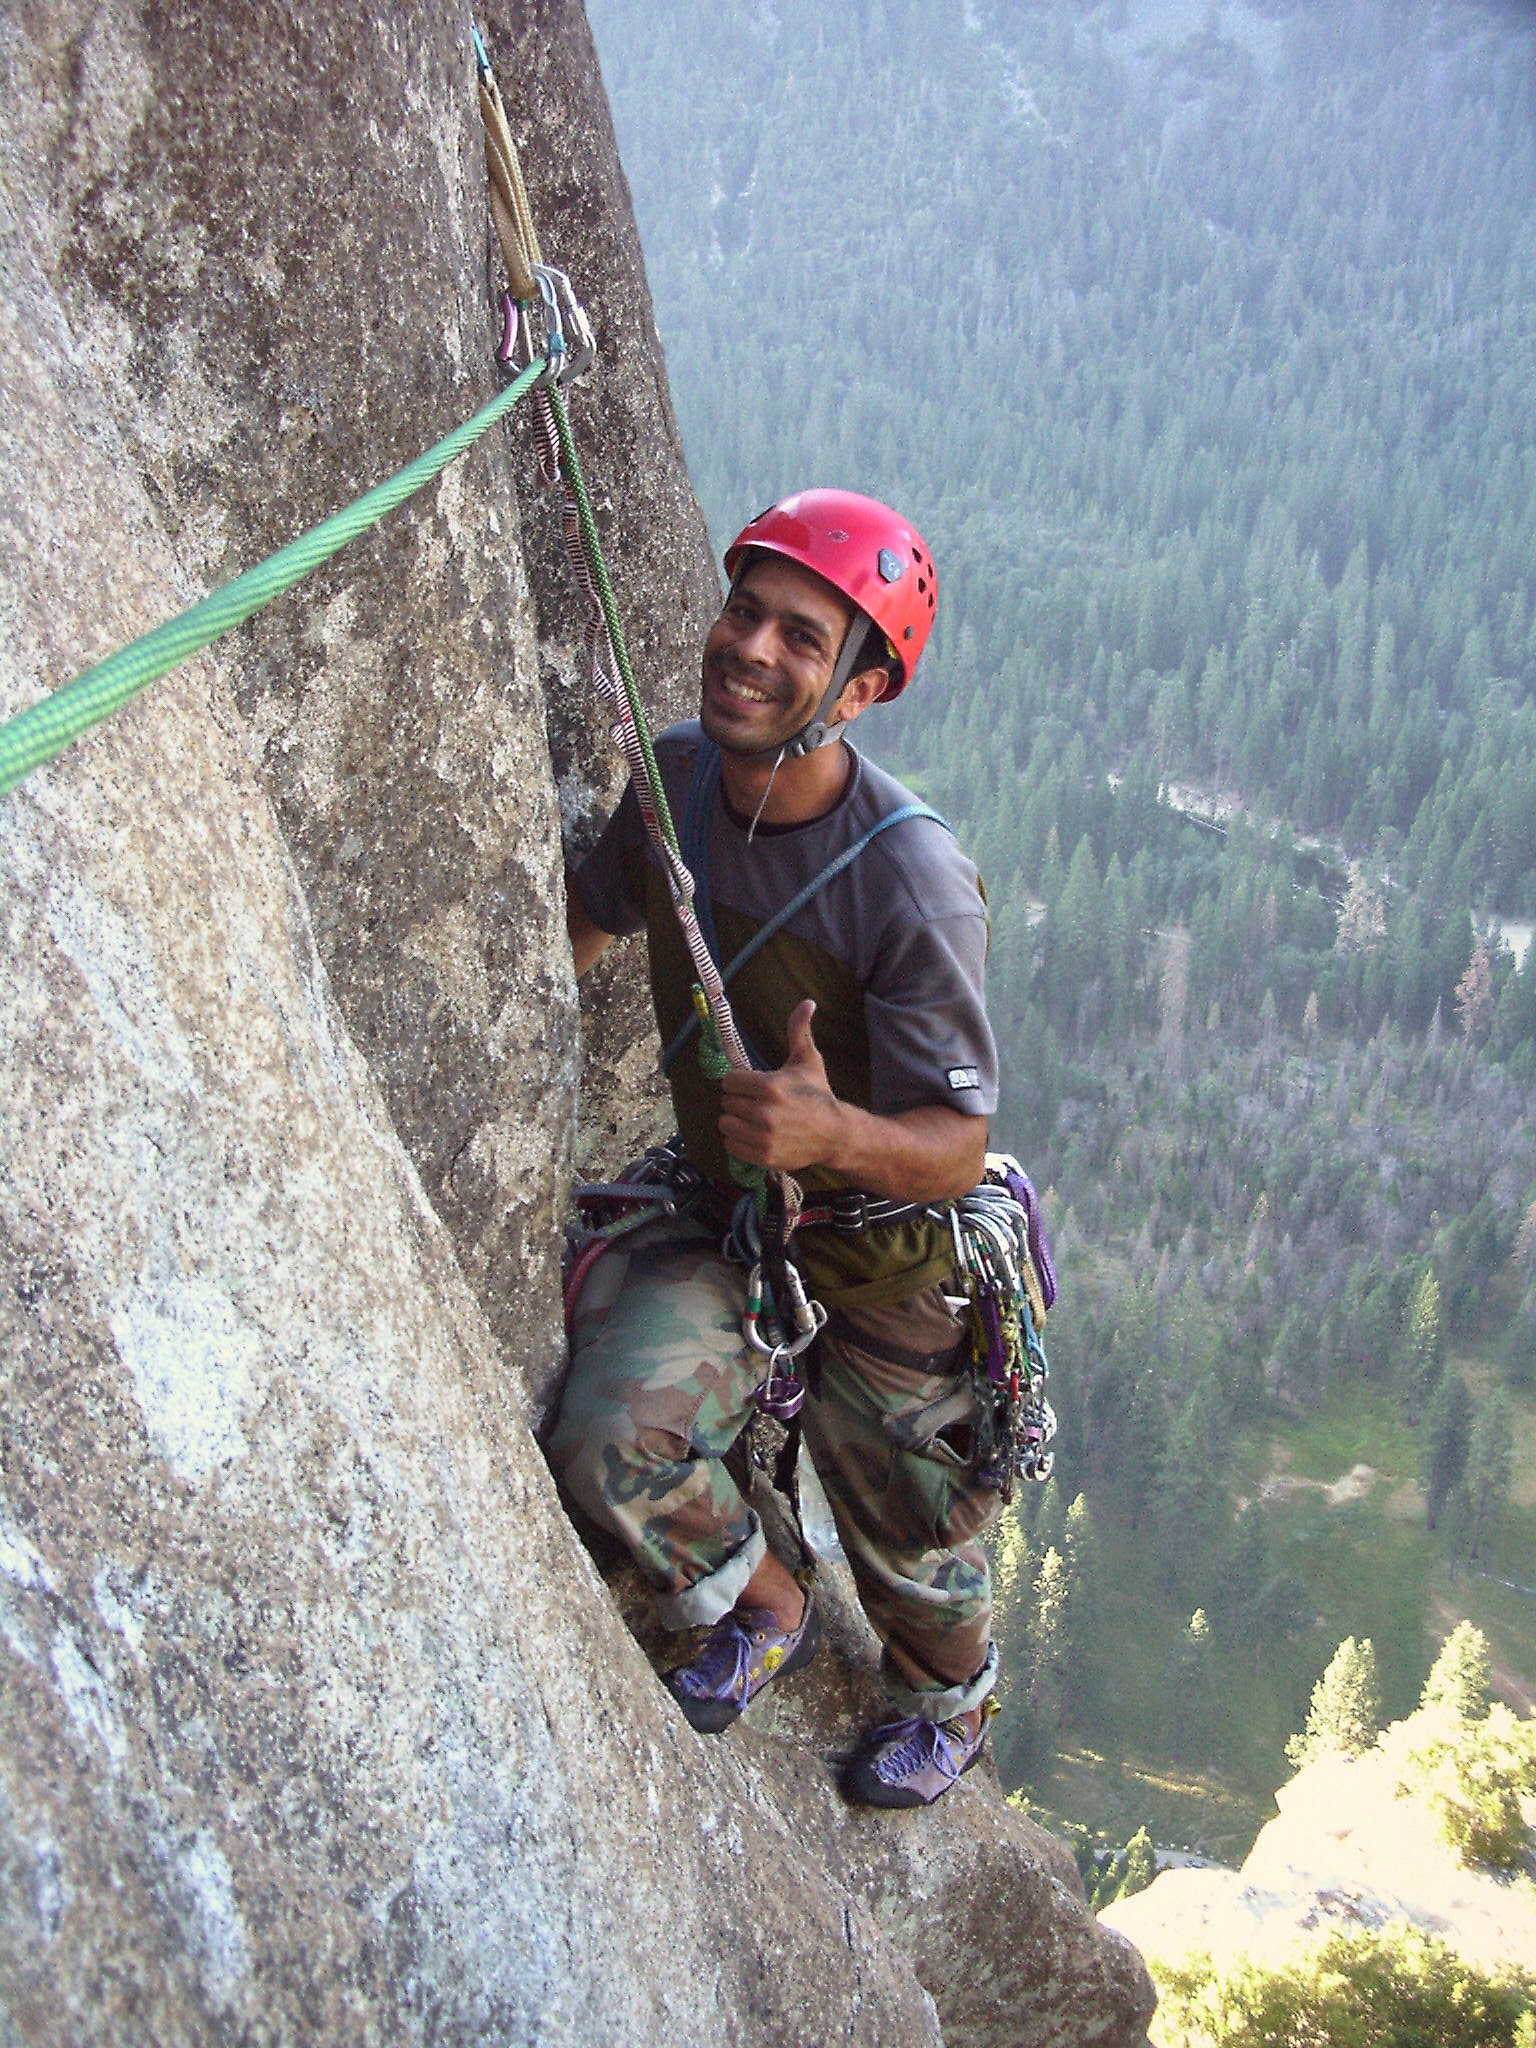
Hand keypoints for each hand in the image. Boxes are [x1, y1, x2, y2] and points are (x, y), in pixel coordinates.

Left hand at [717, 999, 843, 1171]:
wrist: (835, 1134)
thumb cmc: (818, 1095)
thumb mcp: (808, 1060)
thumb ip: (799, 1031)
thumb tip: (807, 1002)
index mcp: (769, 1086)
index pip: (728, 1081)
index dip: (738, 1082)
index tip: (751, 1086)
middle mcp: (763, 1112)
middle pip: (726, 1102)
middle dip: (739, 1101)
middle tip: (756, 1103)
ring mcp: (762, 1136)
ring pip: (725, 1124)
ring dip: (735, 1121)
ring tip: (753, 1119)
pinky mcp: (762, 1156)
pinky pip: (731, 1146)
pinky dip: (738, 1141)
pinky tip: (754, 1134)